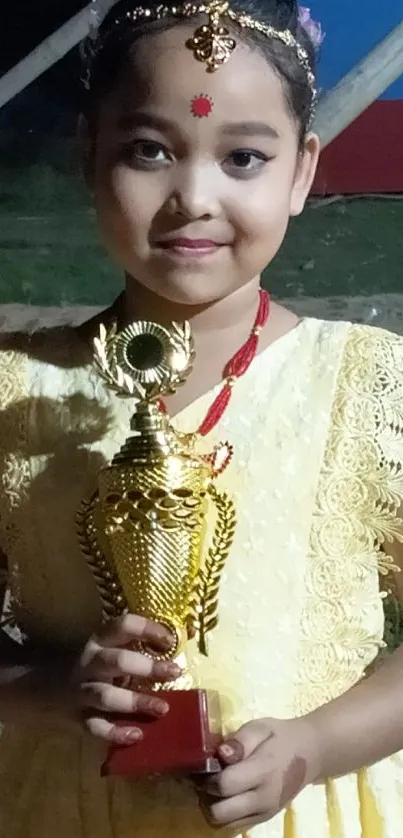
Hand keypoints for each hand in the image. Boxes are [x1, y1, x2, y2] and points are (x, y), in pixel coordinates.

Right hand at [76, 614, 179, 745]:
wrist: (48, 684)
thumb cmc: (93, 665)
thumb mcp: (107, 648)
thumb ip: (132, 647)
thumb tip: (173, 650)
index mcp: (100, 641)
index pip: (123, 626)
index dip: (147, 629)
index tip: (170, 640)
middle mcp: (91, 663)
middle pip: (118, 661)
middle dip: (147, 667)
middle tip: (174, 672)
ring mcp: (83, 690)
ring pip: (107, 696)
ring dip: (135, 701)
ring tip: (163, 708)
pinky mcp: (79, 716)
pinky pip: (96, 726)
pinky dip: (115, 732)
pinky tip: (136, 735)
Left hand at [197, 717, 320, 830]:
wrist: (311, 754)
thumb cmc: (280, 736)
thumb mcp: (260, 728)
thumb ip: (239, 741)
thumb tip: (221, 754)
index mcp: (263, 771)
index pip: (224, 785)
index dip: (206, 777)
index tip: (203, 765)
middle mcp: (264, 798)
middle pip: (219, 812)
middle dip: (205, 796)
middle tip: (205, 778)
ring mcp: (264, 813)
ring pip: (224, 825)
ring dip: (212, 808)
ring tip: (215, 787)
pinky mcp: (263, 820)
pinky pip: (234, 827)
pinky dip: (224, 815)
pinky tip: (226, 796)